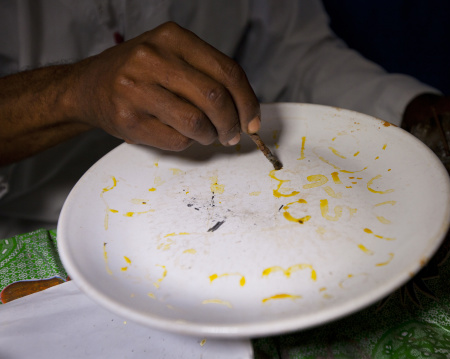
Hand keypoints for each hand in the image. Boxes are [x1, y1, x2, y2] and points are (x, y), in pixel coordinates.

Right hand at [70, 22, 260, 150]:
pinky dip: (187, 143)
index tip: (252, 120)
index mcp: (172, 38)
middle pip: (215, 98)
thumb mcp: (171, 55)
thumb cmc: (137, 73)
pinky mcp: (128, 118)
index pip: (228, 71)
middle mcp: (153, 58)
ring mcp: (137, 89)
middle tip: (232, 134)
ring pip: (197, 122)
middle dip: (232, 124)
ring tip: (208, 136)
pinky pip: (176, 140)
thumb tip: (246, 111)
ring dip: (210, 136)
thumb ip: (207, 73)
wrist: (87, 87)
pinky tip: (181, 136)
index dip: (247, 101)